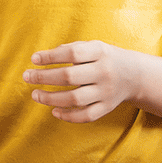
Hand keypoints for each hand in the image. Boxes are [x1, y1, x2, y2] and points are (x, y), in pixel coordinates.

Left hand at [22, 41, 136, 122]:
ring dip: (50, 98)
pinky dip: (68, 116)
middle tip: (27, 77)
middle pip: (69, 77)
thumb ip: (71, 49)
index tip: (34, 59)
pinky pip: (85, 116)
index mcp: (100, 52)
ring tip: (35, 95)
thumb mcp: (93, 46)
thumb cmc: (104, 58)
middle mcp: (104, 72)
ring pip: (74, 99)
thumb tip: (41, 58)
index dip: (51, 56)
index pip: (72, 53)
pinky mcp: (107, 107)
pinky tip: (54, 111)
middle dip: (44, 77)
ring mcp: (106, 92)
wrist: (134, 75)